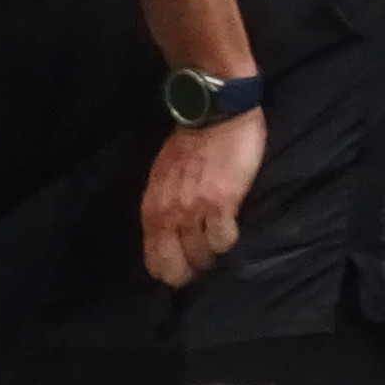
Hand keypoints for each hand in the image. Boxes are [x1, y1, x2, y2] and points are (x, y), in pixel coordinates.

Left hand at [141, 106, 262, 285]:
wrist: (213, 111)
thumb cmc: (190, 143)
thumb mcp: (163, 178)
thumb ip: (163, 207)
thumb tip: (168, 237)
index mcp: (152, 209)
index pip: (154, 262)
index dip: (171, 271)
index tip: (185, 267)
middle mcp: (168, 215)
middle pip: (175, 269)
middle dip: (190, 273)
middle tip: (205, 263)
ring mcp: (194, 211)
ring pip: (202, 257)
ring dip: (213, 256)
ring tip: (220, 242)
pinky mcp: (221, 203)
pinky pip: (223, 241)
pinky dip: (228, 240)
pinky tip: (232, 227)